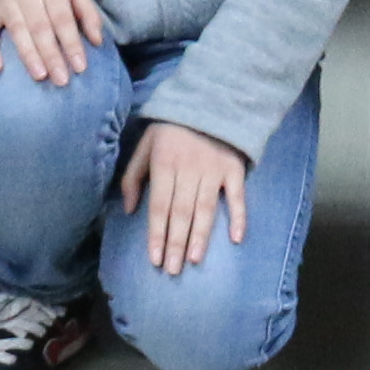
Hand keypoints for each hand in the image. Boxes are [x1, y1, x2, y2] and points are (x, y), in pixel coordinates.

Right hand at [0, 0, 105, 88]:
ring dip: (29, 55)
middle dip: (52, 55)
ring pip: (17, 31)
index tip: (80, 67)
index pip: (62, 18)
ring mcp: (5, 0)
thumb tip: (98, 41)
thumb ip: (88, 13)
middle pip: (41, 28)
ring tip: (40, 76)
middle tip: (62, 80)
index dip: (71, 43)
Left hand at [117, 118, 249, 277]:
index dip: (157, 234)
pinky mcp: (234, 168)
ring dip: (200, 236)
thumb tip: (130, 209)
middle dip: (175, 243)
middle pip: (181, 212)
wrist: (209, 100)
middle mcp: (189, 169)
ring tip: (194, 260)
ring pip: (205, 208)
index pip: (159, 206)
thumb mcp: (145, 144)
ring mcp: (213, 169)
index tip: (155, 259)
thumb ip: (134, 175)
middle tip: (173, 270)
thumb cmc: (171, 128)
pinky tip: (236, 238)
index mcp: (164, 164)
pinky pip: (237, 195)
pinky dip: (238, 216)